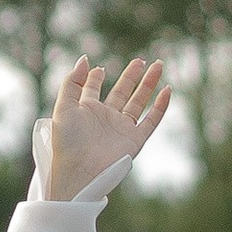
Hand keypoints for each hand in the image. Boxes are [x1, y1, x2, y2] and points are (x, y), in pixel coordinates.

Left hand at [42, 53, 169, 199]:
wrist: (79, 171)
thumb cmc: (67, 142)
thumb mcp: (64, 107)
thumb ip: (72, 82)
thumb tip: (85, 60)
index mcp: (86, 110)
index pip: (93, 89)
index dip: (95, 78)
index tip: (99, 69)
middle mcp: (105, 118)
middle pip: (122, 92)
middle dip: (132, 76)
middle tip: (141, 61)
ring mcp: (121, 128)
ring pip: (139, 102)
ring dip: (149, 84)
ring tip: (158, 65)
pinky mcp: (134, 140)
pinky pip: (151, 121)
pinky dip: (160, 106)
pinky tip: (167, 90)